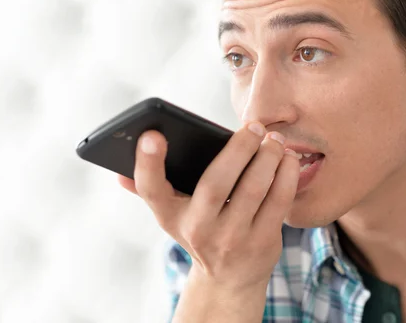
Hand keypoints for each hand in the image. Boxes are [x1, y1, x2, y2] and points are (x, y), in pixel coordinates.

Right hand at [118, 122, 299, 291]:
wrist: (229, 278)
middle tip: (253, 126)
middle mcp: (198, 229)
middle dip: (237, 149)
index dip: (147, 163)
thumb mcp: (174, 214)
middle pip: (215, 184)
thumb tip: (118, 173)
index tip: (152, 135)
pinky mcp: (263, 243)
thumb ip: (152, 188)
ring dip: (268, 157)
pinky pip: (279, 201)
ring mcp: (232, 239)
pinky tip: (287, 158)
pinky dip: (285, 174)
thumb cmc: (201, 229)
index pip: (152, 190)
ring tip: (274, 139)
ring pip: (254, 189)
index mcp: (171, 215)